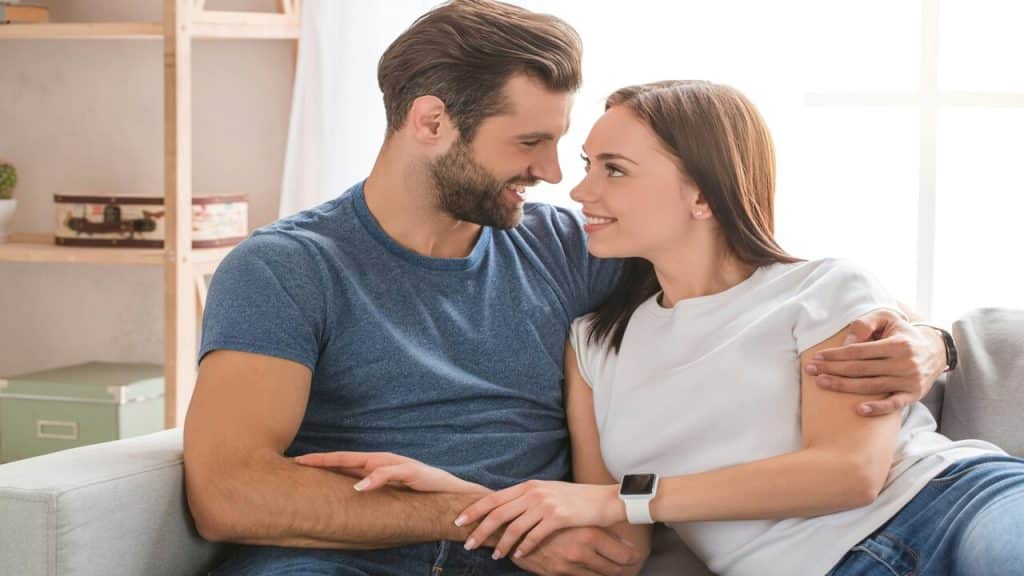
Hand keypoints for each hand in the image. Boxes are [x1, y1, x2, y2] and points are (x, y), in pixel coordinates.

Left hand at [293, 451, 485, 493]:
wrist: (448, 489)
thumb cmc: (416, 489)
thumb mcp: (388, 489)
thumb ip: (369, 487)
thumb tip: (346, 493)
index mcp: (375, 465)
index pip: (342, 462)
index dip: (320, 462)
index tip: (297, 463)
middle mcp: (382, 461)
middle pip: (346, 458)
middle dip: (322, 459)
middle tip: (298, 461)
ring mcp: (395, 464)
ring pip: (364, 462)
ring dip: (341, 464)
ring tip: (319, 466)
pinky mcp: (410, 472)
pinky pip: (389, 474)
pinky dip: (374, 479)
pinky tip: (360, 485)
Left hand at [456, 480, 622, 559]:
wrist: (603, 500)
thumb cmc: (574, 499)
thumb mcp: (547, 493)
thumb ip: (526, 499)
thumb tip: (505, 509)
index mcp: (528, 486)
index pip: (494, 498)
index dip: (475, 510)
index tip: (459, 521)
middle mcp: (533, 492)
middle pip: (498, 513)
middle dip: (480, 530)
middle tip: (468, 544)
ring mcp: (545, 504)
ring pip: (514, 527)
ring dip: (502, 544)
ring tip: (495, 556)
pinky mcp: (558, 517)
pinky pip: (534, 536)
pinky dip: (523, 548)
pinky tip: (518, 556)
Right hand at [510, 526, 642, 575]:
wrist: (511, 526)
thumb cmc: (545, 517)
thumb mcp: (572, 516)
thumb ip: (595, 527)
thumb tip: (622, 540)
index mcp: (589, 533)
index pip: (621, 552)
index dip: (632, 557)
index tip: (637, 557)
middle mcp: (582, 551)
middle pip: (615, 568)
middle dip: (626, 569)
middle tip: (632, 566)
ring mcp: (570, 565)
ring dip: (611, 574)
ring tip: (620, 571)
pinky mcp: (558, 573)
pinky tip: (598, 573)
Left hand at [803, 309, 945, 416]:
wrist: (936, 350)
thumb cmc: (904, 333)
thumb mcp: (889, 318)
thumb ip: (867, 324)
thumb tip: (848, 342)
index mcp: (897, 344)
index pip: (859, 351)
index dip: (836, 355)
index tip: (817, 357)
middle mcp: (904, 363)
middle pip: (861, 369)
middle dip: (833, 369)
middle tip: (810, 371)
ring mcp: (908, 381)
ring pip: (871, 386)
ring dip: (844, 386)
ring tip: (822, 383)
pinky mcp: (912, 395)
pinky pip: (893, 405)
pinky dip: (877, 408)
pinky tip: (858, 410)